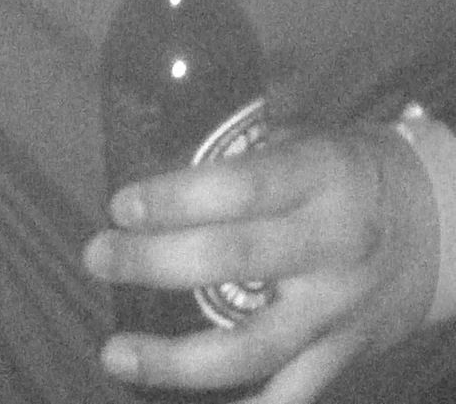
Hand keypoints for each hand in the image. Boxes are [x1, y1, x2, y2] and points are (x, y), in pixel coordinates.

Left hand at [84, 127, 439, 397]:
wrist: (439, 226)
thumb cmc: (354, 171)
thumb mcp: (312, 141)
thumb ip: (248, 162)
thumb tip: (160, 174)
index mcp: (319, 178)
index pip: (239, 190)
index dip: (174, 199)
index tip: (121, 204)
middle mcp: (329, 246)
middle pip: (232, 262)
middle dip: (154, 263)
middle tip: (99, 256)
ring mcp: (335, 311)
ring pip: (250, 348)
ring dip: (174, 359)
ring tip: (116, 355)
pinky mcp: (341, 357)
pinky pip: (287, 398)